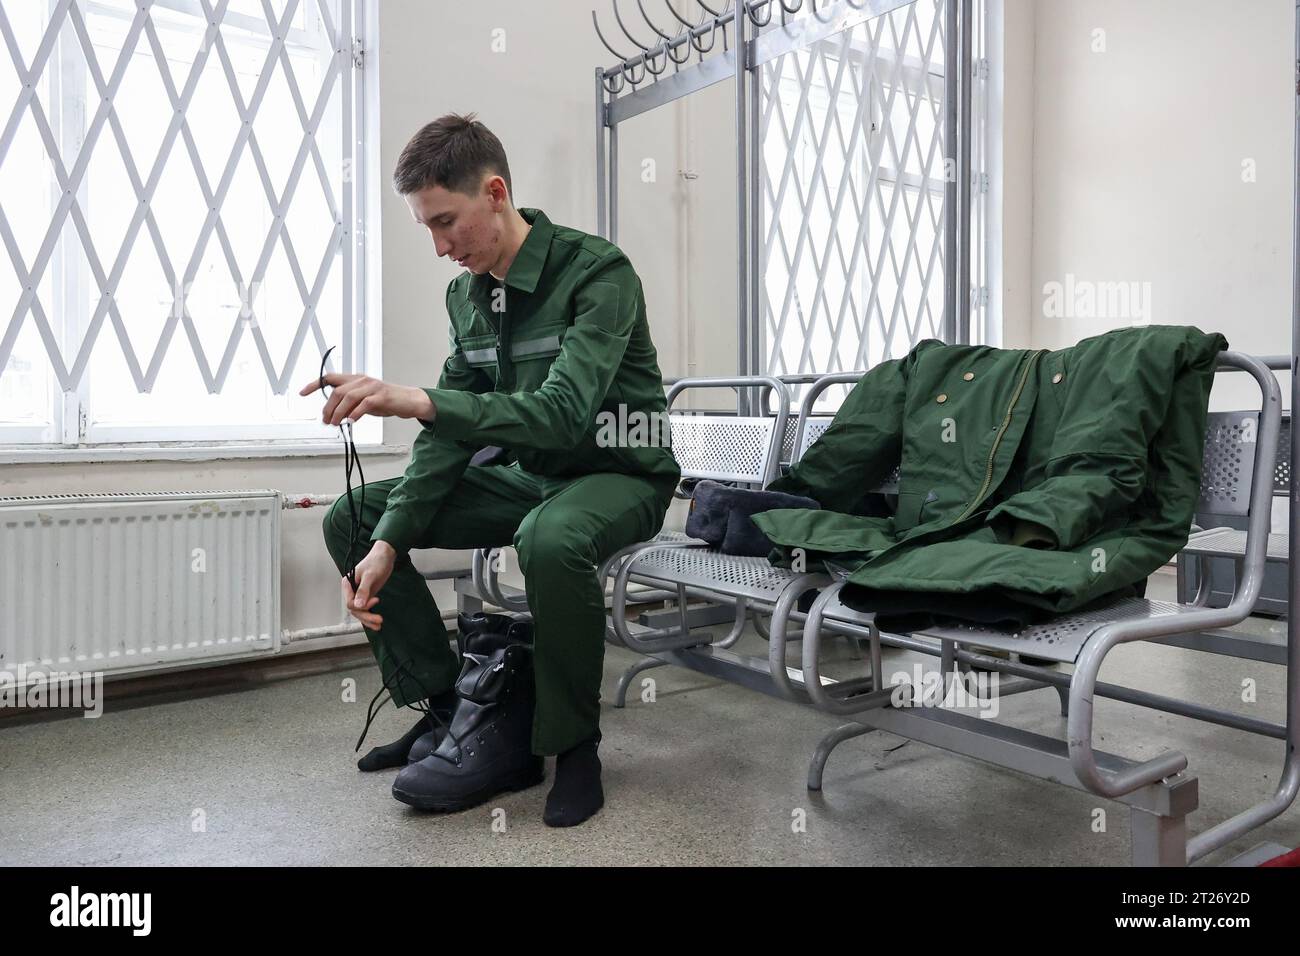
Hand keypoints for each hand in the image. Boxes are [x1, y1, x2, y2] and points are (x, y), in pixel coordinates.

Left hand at [300, 374, 434, 425]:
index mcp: (356, 379)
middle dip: (328, 408)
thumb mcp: (365, 400)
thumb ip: (350, 403)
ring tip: (335, 423)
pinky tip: (351, 421)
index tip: (303, 393)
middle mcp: (362, 380)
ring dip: (338, 412)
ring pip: (348, 397)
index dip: (315, 384)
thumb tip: (334, 414)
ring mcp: (372, 387)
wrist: (409, 401)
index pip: (330, 378)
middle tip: (326, 421)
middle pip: (337, 391)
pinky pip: (364, 404)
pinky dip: (355, 413)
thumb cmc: (387, 401)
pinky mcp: (381, 396)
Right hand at [341, 541, 397, 629]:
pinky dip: (371, 616)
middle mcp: (351, 590)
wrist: (385, 556)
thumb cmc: (376, 561)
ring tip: (379, 625)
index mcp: (347, 584)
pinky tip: (376, 623)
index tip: (376, 600)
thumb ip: (364, 590)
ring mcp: (359, 594)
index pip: (350, 602)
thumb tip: (359, 605)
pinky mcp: (367, 596)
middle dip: (367, 616)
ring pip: (360, 611)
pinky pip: (366, 609)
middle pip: (355, 609)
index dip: (361, 605)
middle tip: (379, 620)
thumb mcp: (370, 575)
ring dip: (369, 619)